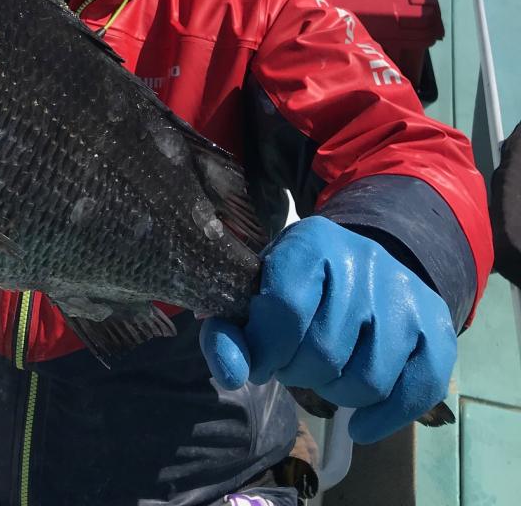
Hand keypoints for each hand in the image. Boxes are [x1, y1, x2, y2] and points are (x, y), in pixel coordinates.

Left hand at [199, 215, 456, 442]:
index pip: (285, 310)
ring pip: (368, 379)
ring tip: (326, 377)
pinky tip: (360, 424)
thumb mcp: (261, 289)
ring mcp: (405, 293)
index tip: (261, 359)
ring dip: (337, 394)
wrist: (365, 259)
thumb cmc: (301, 280)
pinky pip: (418, 390)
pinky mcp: (436, 327)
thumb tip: (229, 370)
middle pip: (325, 352)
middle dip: (299, 373)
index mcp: (313, 241)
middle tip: (294, 365)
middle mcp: (365, 260)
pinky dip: (384, 418)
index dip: (265, 350)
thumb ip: (235, 331)